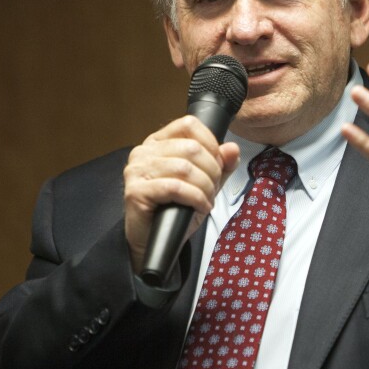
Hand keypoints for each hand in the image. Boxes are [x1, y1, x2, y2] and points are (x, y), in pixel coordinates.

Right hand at [123, 116, 240, 273]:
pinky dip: (196, 198)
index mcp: (158, 143)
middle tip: (213, 189)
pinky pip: (175, 187)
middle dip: (212, 170)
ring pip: (185, 168)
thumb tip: (232, 148)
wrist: (155, 242)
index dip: (211, 144)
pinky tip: (201, 207)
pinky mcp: (136, 191)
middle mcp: (144, 152)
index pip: (189, 125)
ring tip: (207, 200)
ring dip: (205, 187)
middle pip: (191, 147)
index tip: (218, 164)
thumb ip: (220, 166)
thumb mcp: (204, 184)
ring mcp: (137, 171)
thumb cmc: (176, 211)